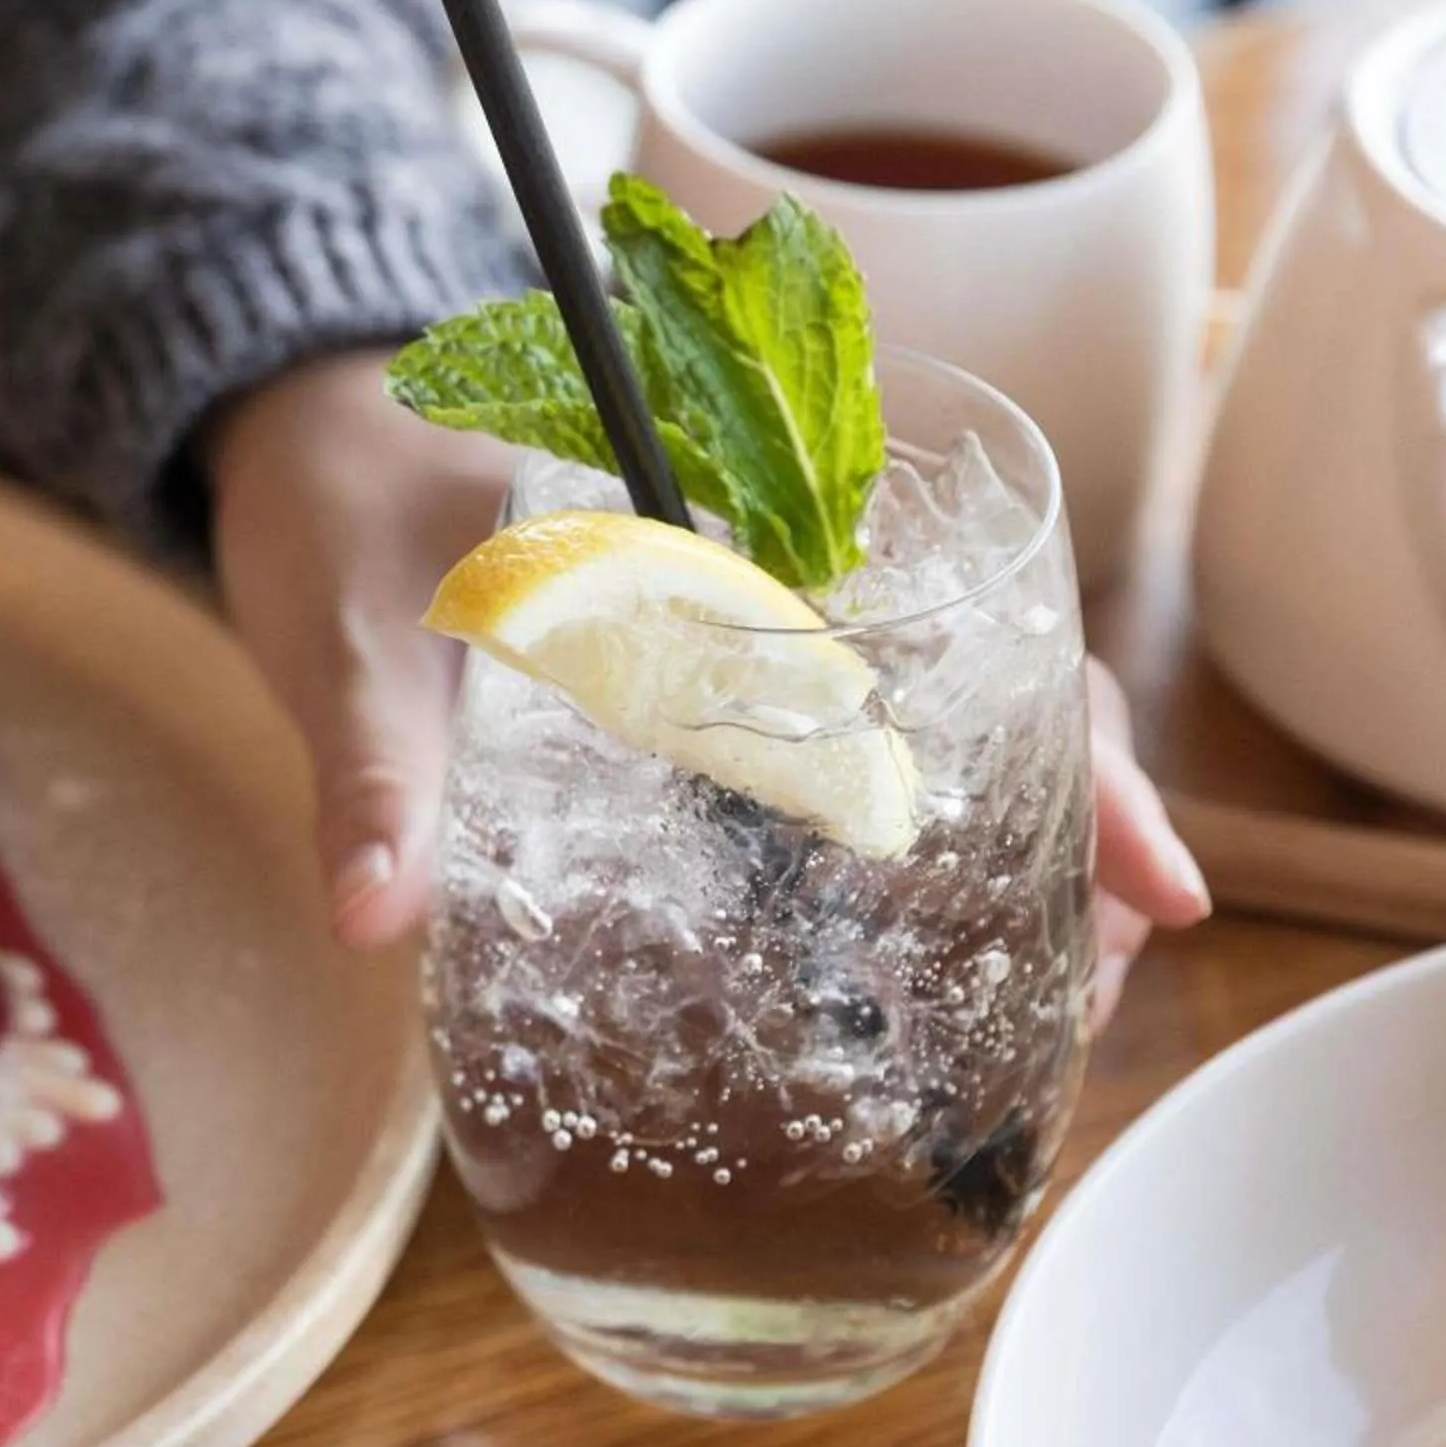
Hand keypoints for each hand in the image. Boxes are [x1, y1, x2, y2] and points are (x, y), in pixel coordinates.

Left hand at [208, 357, 1211, 1029]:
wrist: (291, 439)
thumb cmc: (334, 504)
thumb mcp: (349, 634)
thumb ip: (374, 767)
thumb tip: (373, 916)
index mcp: (725, 532)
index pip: (965, 628)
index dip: (1077, 757)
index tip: (1154, 875)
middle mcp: (767, 586)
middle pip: (997, 698)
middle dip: (1079, 841)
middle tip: (1109, 985)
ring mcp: (744, 650)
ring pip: (942, 746)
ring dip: (1013, 870)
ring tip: (1059, 1007)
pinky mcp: (697, 706)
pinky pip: (841, 779)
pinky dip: (909, 871)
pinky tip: (933, 976)